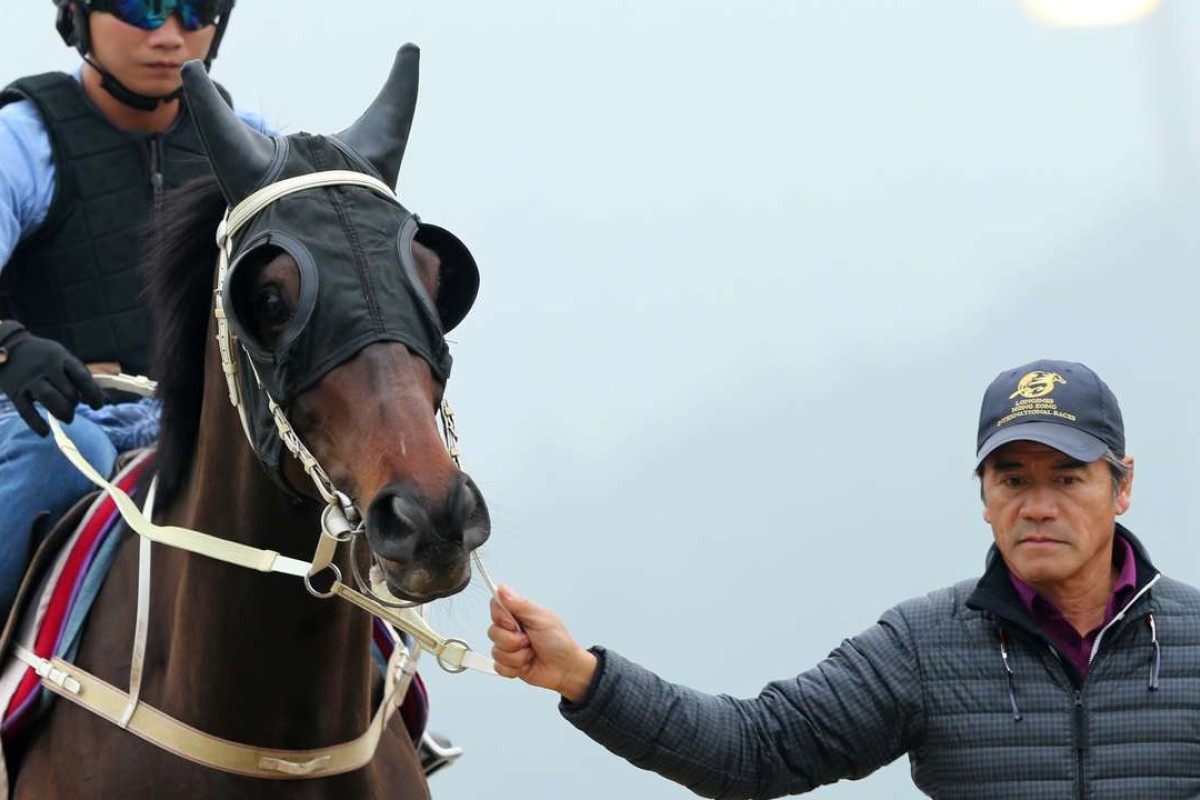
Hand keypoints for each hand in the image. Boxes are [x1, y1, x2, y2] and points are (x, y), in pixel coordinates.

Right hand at [0, 321, 104, 435]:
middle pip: (67, 391)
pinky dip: (36, 423)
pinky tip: (45, 432)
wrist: (11, 346)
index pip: (82, 377)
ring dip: (62, 412)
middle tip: (73, 407)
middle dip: (75, 403)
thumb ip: (81, 377)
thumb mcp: (64, 358)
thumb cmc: (46, 358)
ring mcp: (30, 379)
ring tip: (68, 418)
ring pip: (48, 397)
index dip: (93, 394)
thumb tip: (103, 399)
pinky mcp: (16, 391)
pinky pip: (26, 410)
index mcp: (62, 358)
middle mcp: (46, 367)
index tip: (98, 406)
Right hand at [488, 585, 597, 702]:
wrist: (566, 669)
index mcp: (518, 614)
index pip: (495, 607)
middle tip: (529, 640)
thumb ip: (519, 604)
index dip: (501, 618)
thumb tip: (502, 588)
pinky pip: (499, 667)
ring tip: (531, 653)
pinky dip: (514, 668)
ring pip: (496, 651)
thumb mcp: (541, 618)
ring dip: (517, 656)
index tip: (514, 624)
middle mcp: (511, 630)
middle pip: (493, 632)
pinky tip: (526, 664)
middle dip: (513, 641)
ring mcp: (509, 648)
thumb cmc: (559, 642)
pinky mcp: (508, 665)